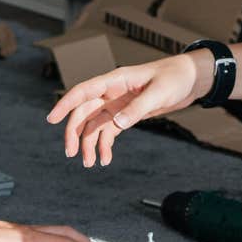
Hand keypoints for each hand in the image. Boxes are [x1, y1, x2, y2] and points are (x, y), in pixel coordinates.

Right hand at [45, 52, 206, 166]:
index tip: (51, 119)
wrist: (190, 80)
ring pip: (94, 124)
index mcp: (115, 80)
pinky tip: (105, 159)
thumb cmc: (175, 78)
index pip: (83, 91)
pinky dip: (104, 145)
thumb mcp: (159, 93)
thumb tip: (117, 124)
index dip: (65, 104)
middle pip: (84, 112)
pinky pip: (108, 131)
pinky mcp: (125, 114)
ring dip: (88, 143)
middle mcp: (111, 92)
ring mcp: (117, 104)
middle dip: (74, 132)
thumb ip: (137, 108)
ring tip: (88, 163)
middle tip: (70, 153)